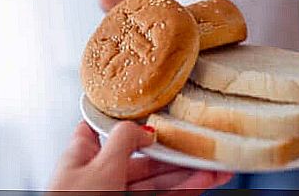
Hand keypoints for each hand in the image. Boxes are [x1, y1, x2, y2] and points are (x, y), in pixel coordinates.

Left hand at [49, 121, 232, 194]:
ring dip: (187, 173)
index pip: (106, 127)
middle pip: (143, 156)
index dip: (129, 119)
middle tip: (201, 147)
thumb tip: (144, 128)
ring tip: (214, 168)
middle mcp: (101, 171)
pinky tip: (201, 183)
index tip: (154, 111)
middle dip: (175, 152)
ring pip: (157, 180)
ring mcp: (118, 192)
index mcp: (84, 153)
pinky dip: (182, 190)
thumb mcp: (100, 166)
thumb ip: (123, 140)